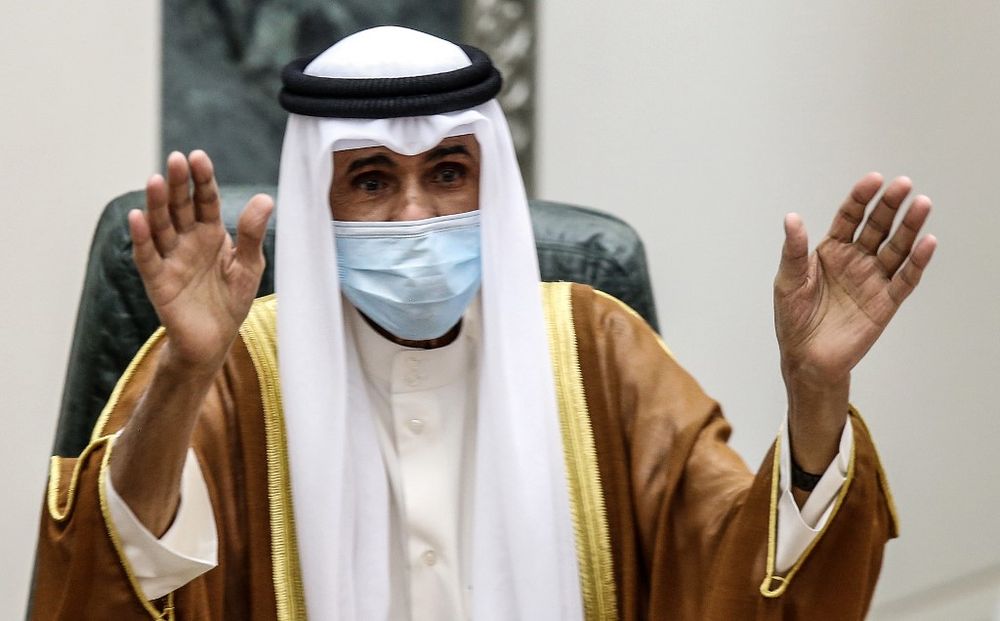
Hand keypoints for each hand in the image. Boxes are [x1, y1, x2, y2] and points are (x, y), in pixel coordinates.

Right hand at [128, 150, 273, 373]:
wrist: (214, 340)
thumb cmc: (230, 300)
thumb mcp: (248, 266)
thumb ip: (251, 234)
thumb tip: (265, 198)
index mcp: (210, 233)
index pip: (205, 201)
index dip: (202, 180)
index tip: (198, 157)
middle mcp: (186, 241)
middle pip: (179, 207)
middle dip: (178, 184)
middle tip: (176, 159)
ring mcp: (170, 259)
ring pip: (160, 227)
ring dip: (156, 204)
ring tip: (155, 180)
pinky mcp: (158, 281)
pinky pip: (147, 257)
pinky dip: (141, 238)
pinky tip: (137, 218)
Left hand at [774, 173, 935, 472]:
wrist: (806, 358)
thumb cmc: (793, 319)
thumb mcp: (788, 281)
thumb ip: (794, 251)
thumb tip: (791, 217)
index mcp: (831, 250)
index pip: (850, 217)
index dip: (861, 198)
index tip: (874, 180)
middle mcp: (855, 260)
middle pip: (877, 226)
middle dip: (890, 206)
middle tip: (904, 185)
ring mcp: (872, 280)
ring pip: (896, 248)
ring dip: (910, 227)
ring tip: (922, 204)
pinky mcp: (885, 302)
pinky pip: (905, 279)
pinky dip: (917, 262)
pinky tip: (927, 242)